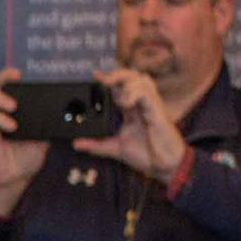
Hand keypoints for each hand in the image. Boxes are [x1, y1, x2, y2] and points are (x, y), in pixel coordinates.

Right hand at [0, 69, 47, 218]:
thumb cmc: (27, 158)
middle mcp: (2, 114)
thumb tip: (65, 114)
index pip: (10, 89)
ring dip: (0, 99)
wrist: (16, 179)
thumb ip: (49, 125)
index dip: (11, 77)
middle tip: (15, 77)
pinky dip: (2, 120)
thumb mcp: (44, 139)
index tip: (20, 72)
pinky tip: (12, 126)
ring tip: (13, 105)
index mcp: (16, 112)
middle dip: (3, 78)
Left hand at [87, 65, 189, 183]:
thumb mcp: (115, 148)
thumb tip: (75, 144)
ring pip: (140, 80)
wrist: (165, 165)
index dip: (110, 78)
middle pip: (132, 77)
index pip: (121, 86)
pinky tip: (125, 103)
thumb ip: (96, 145)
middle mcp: (142, 104)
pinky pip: (147, 94)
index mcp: (133, 109)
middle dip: (117, 74)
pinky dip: (134, 94)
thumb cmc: (147, 154)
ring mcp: (151, 106)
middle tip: (102, 79)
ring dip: (125, 82)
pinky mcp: (158, 112)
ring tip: (114, 93)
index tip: (95, 75)